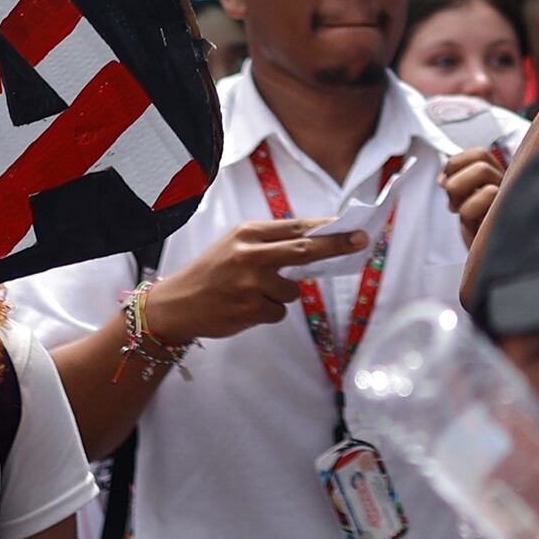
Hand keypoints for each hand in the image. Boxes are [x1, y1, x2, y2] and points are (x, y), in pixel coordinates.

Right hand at [139, 220, 367, 345]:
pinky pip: (279, 311)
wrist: (177, 303)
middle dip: (336, 246)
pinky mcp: (250, 310)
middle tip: (361, 242)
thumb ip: (270, 243)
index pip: (295, 227)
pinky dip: (269, 311)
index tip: (353, 226)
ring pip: (292, 290)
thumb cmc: (212, 272)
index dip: (326, 228)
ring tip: (252, 293)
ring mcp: (250, 283)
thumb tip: (315, 242)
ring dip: (281, 294)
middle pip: (304, 250)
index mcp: (247, 233)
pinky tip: (246, 307)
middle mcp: (249, 254)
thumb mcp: (235, 245)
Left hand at [442, 143, 506, 246]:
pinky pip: (488, 193)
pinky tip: (474, 226)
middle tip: (453, 203)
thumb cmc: (481, 237)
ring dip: (462, 193)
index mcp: (498, 179)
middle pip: (480, 157)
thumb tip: (442, 178)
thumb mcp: (466, 207)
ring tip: (464, 214)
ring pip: (482, 170)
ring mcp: (511, 193)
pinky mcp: (512, 207)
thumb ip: (457, 188)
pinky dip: (470, 209)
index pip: (480, 153)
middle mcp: (508, 182)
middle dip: (456, 178)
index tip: (444, 179)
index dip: (456, 163)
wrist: (494, 262)